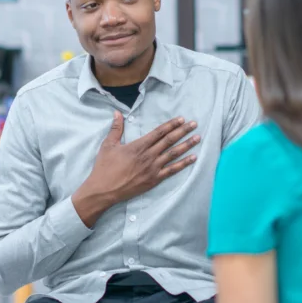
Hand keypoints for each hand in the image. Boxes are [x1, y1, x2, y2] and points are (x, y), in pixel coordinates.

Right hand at [73, 113, 199, 226]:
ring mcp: (153, 168)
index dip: (171, 125)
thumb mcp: (108, 145)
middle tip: (194, 124)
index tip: (181, 119)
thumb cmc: (104, 167)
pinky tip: (193, 158)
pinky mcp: (154, 180)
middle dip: (183, 131)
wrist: (104, 190)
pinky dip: (183, 164)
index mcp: (138, 146)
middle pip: (169, 141)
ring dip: (187, 145)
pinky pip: (172, 170)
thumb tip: (117, 112)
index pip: (159, 132)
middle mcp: (148, 156)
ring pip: (173, 154)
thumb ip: (116, 128)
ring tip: (197, 138)